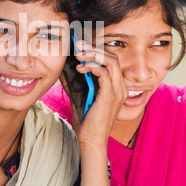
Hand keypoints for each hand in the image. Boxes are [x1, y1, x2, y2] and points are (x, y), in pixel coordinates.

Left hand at [71, 40, 126, 185]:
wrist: (91, 141)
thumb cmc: (86, 120)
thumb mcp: (78, 95)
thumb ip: (74, 81)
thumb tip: (64, 66)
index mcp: (116, 85)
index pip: (110, 59)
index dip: (95, 49)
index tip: (79, 45)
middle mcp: (121, 86)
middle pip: (112, 56)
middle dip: (93, 47)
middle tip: (77, 44)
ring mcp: (118, 91)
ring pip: (111, 61)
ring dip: (92, 54)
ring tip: (77, 54)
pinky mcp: (111, 96)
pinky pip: (105, 73)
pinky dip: (92, 67)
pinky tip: (79, 69)